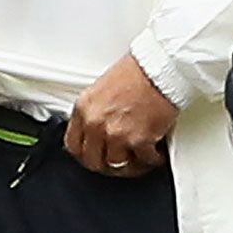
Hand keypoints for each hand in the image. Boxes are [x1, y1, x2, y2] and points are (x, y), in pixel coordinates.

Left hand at [65, 53, 178, 177]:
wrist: (159, 67)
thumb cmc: (137, 71)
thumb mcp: (102, 88)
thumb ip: (95, 112)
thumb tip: (96, 129)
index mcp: (84, 108)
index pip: (73, 145)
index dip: (85, 154)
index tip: (95, 155)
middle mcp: (96, 123)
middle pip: (92, 161)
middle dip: (106, 164)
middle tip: (118, 160)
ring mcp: (116, 133)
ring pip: (117, 165)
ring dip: (130, 164)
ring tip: (139, 157)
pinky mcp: (139, 140)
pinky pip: (143, 161)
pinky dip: (151, 159)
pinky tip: (155, 153)